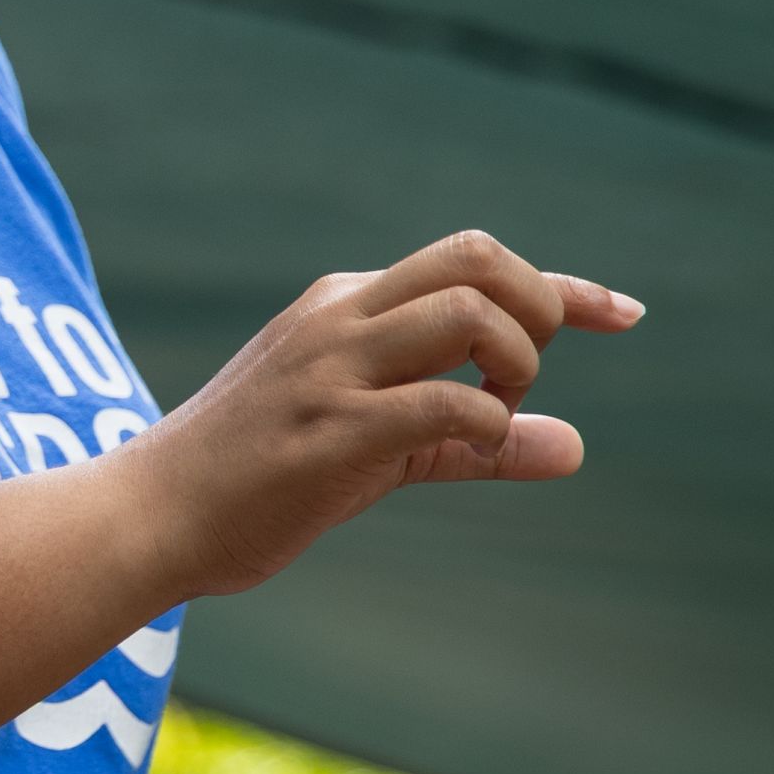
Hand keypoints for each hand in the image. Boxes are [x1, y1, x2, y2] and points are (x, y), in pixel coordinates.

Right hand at [118, 228, 642, 599]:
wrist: (148, 516)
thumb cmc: (255, 482)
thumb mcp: (376, 449)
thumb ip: (469, 440)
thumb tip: (573, 445)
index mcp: (341, 307)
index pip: (469, 262)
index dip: (563, 287)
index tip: (625, 312)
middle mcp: (337, 319)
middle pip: (478, 258)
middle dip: (539, 307)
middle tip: (519, 376)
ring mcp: (331, 369)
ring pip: (468, 313)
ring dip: (514, 362)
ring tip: (491, 412)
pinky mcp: (332, 429)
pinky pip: (447, 402)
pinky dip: (486, 425)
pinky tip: (471, 452)